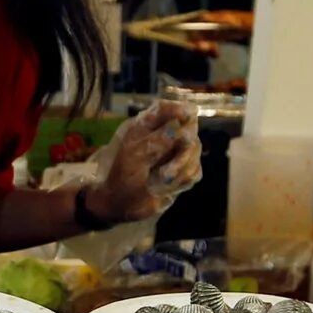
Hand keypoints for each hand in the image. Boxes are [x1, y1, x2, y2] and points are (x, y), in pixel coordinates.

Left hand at [85, 102, 200, 226]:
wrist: (117, 203)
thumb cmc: (120, 176)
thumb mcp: (135, 156)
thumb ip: (157, 140)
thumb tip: (178, 128)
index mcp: (146, 125)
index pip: (166, 108)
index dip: (178, 110)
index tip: (185, 118)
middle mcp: (164, 135)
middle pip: (188, 128)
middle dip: (183, 147)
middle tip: (169, 167)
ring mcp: (175, 153)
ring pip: (195, 150)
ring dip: (181, 166)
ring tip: (163, 179)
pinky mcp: (182, 171)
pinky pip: (194, 171)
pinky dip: (183, 179)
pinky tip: (167, 186)